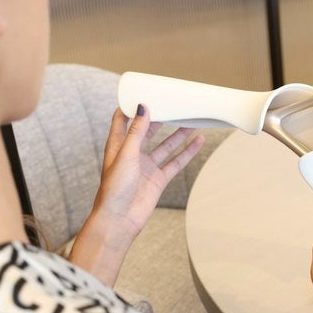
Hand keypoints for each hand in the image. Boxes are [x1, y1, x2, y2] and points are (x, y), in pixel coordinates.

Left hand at [69, 104, 203, 284]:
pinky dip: (187, 152)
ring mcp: (147, 167)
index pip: (123, 121)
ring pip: (166, 145)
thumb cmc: (114, 189)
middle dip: (161, 118)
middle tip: (175, 104)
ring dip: (178, 133)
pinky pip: (175, 162)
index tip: (146, 93)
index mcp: (118, 146)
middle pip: (149, 131)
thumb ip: (136, 132)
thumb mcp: (125, 155)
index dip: (132, 107)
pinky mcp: (158, 179)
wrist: (119, 219)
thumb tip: (143, 108)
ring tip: (192, 119)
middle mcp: (132, 154)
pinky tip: (198, 141)